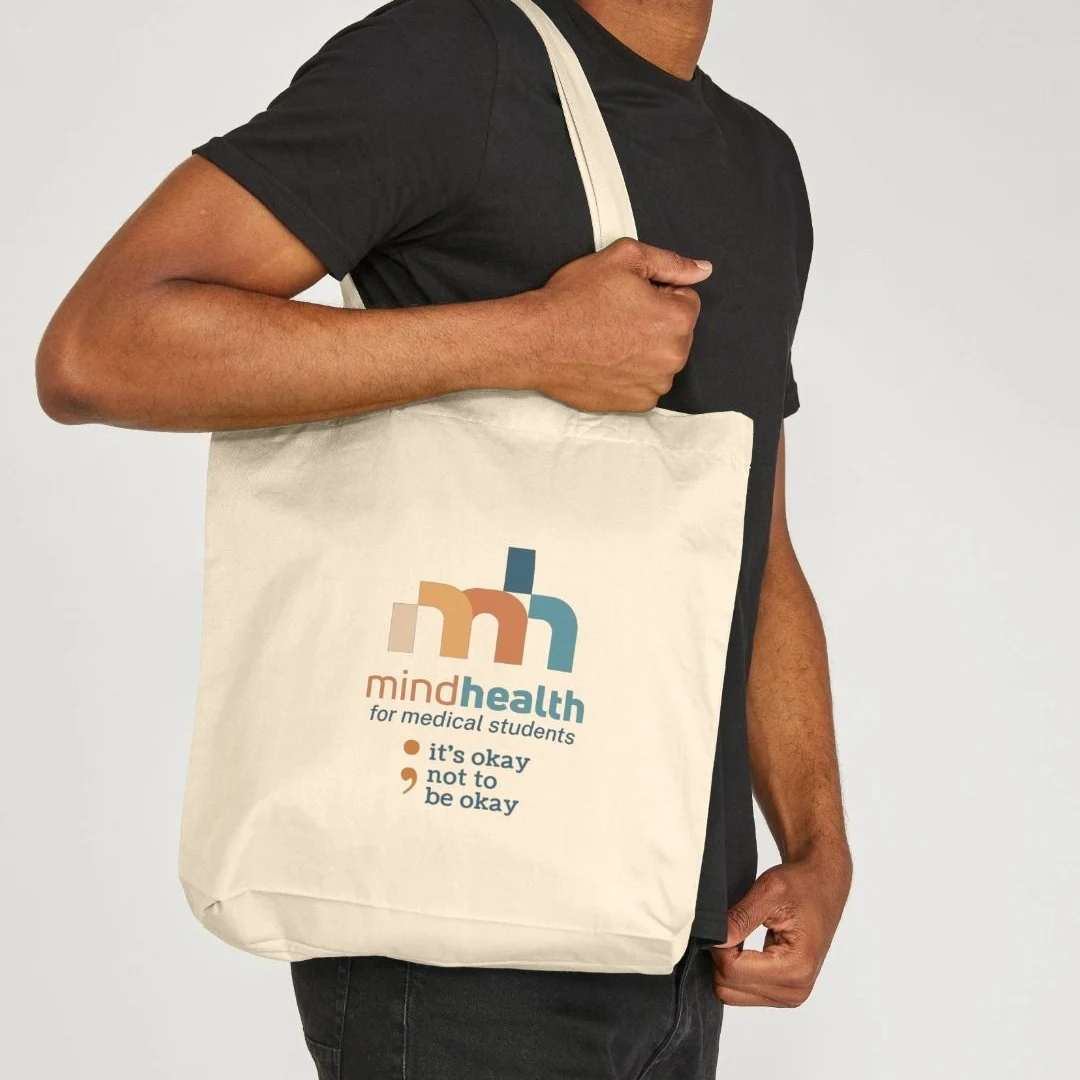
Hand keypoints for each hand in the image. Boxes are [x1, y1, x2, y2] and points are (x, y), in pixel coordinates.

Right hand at [526, 237, 711, 412]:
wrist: (536, 341)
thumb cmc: (575, 299)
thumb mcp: (623, 258)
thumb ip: (670, 263)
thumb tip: (702, 269)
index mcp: (677, 319)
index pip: (686, 300)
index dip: (658, 293)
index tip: (629, 297)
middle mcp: (673, 357)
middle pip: (677, 332)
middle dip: (655, 322)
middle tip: (615, 316)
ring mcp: (655, 384)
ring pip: (661, 359)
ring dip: (644, 349)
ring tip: (608, 338)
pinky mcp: (636, 404)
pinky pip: (646, 383)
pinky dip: (631, 373)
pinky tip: (606, 360)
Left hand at [711, 846, 851, 1006]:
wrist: (823, 888)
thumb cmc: (802, 886)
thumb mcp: (770, 890)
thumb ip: (741, 918)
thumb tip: (714, 940)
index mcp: (796, 967)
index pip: (732, 971)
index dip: (718, 945)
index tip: (727, 921)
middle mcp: (796, 990)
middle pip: (728, 988)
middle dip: (721, 957)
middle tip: (735, 927)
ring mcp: (790, 996)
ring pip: (731, 993)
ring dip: (727, 964)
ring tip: (743, 936)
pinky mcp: (782, 994)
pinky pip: (741, 993)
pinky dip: (735, 971)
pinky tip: (747, 949)